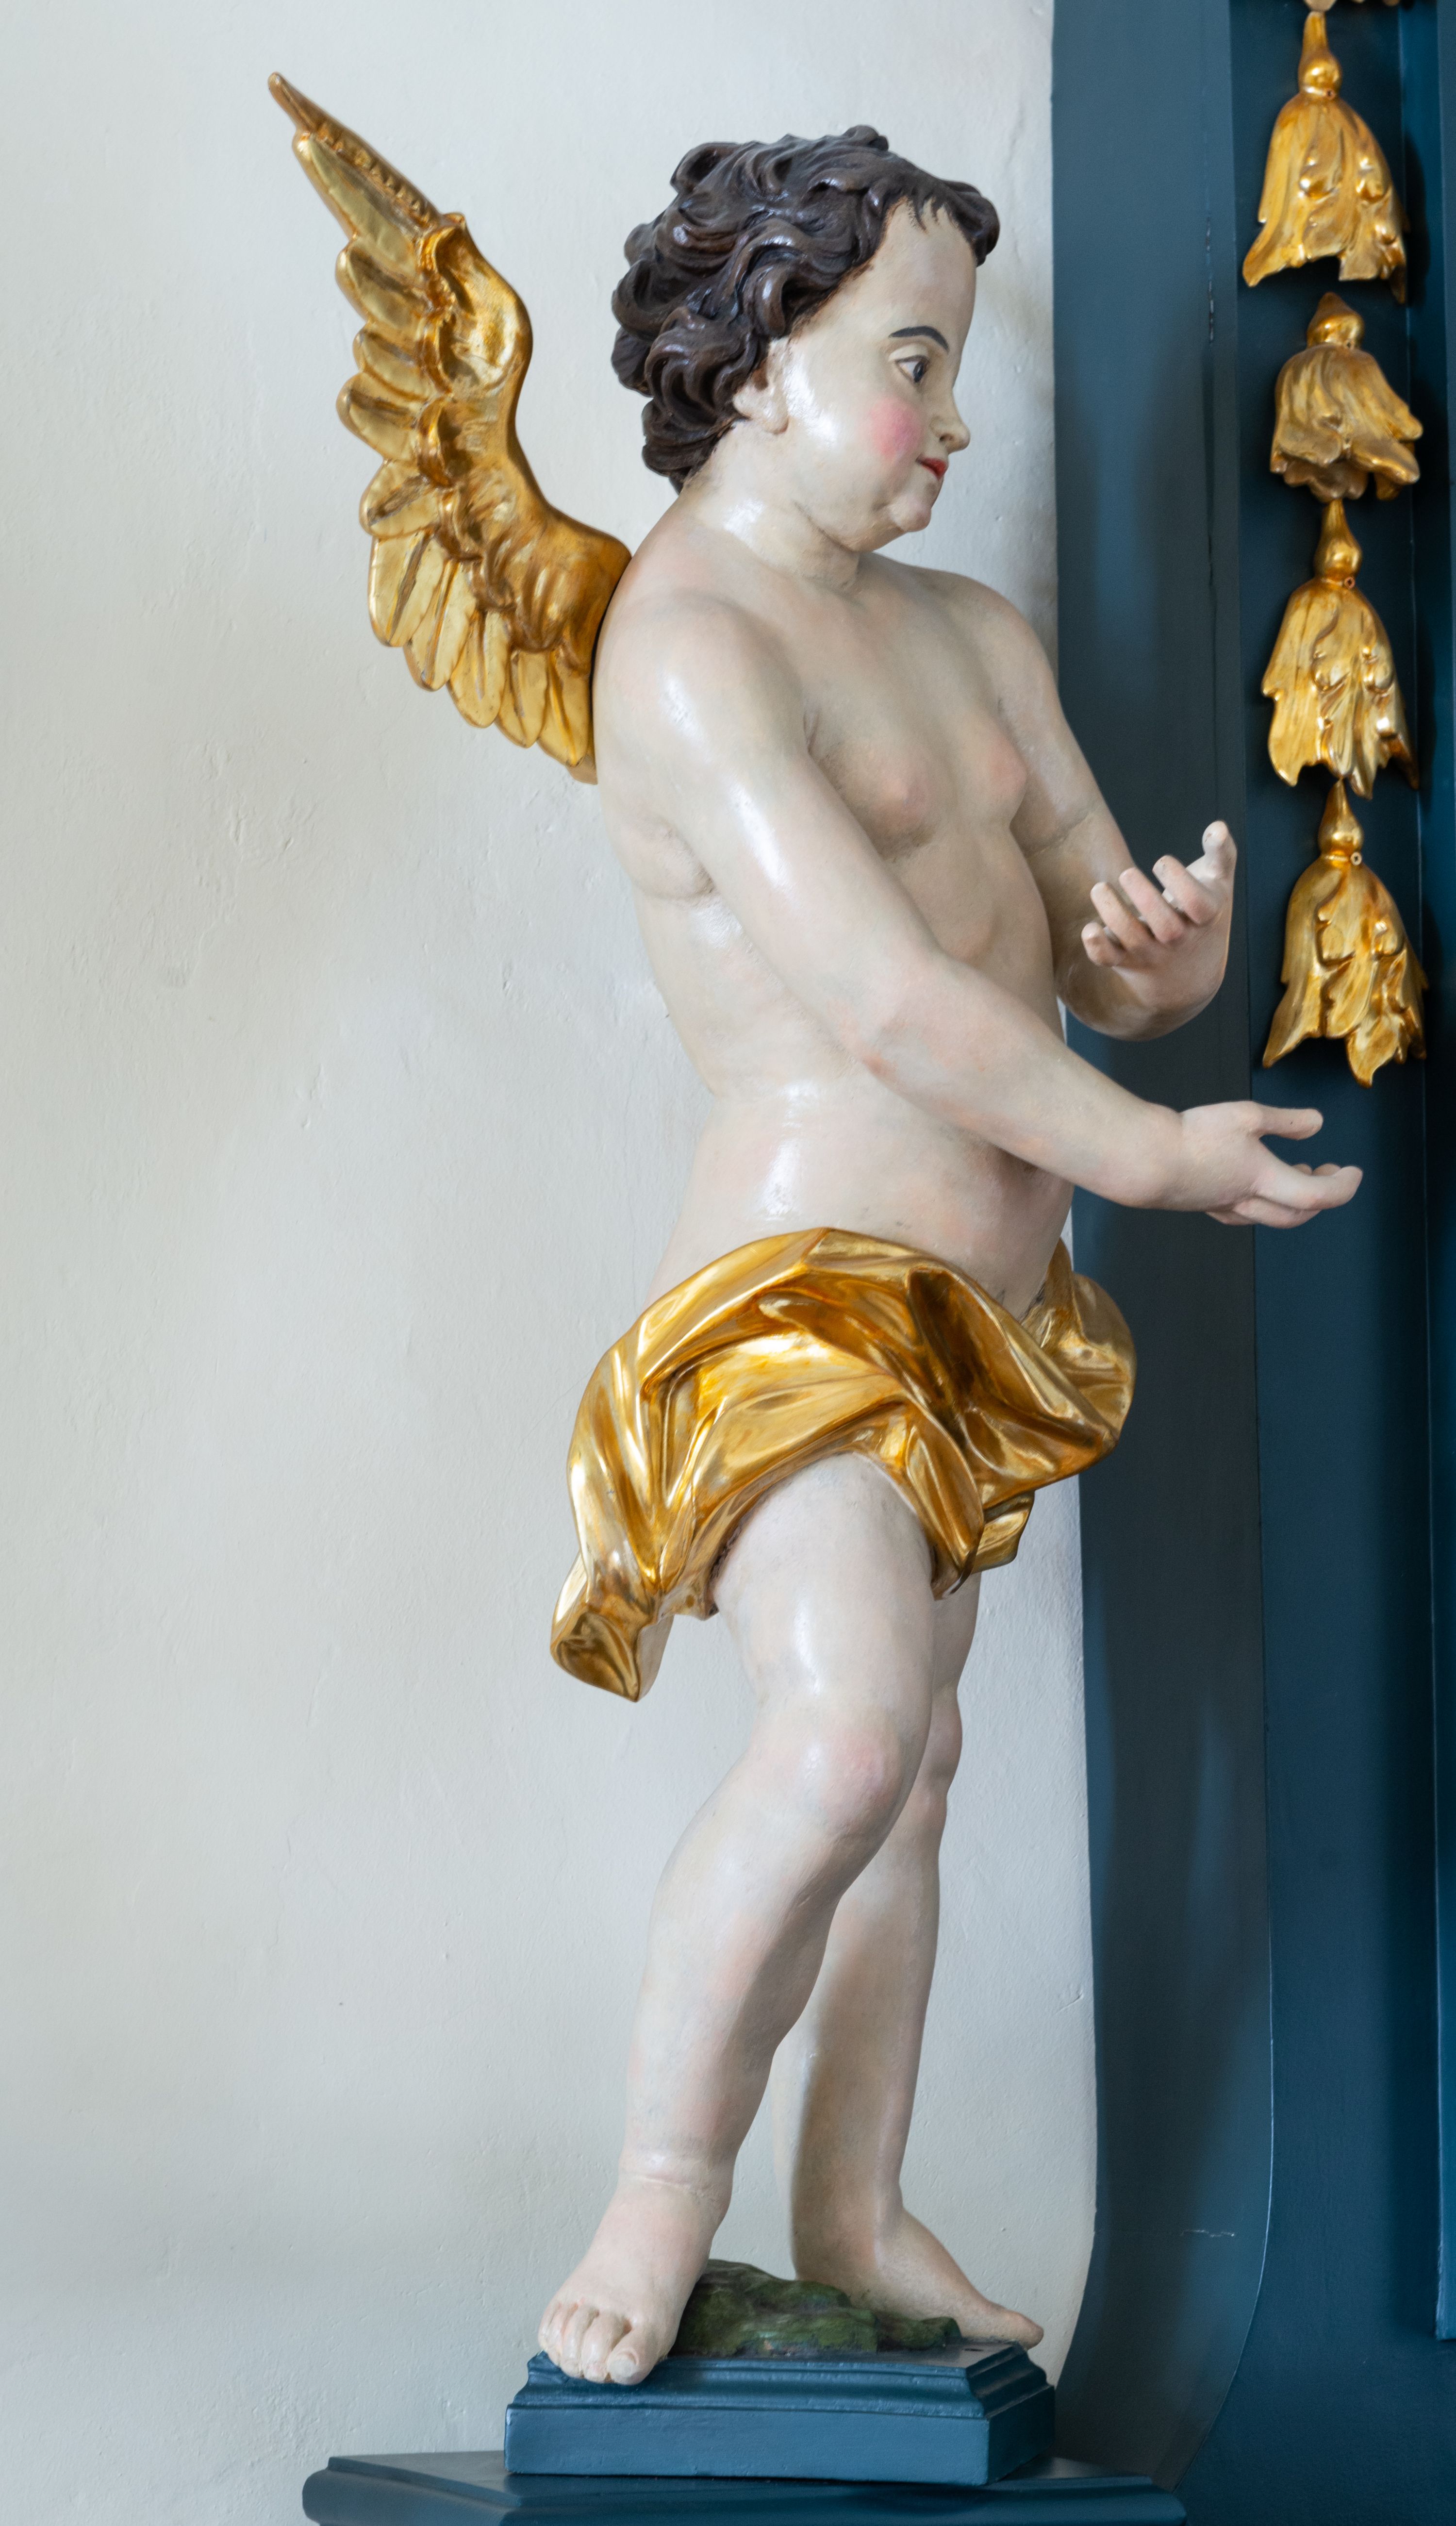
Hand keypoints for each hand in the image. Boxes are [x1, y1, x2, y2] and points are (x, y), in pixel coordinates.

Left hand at [1082, 822, 1235, 1016]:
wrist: (1190, 975)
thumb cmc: (1202, 918)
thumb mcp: (1219, 888)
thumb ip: (1221, 854)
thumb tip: (1217, 827)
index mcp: (1205, 917)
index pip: (1197, 903)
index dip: (1179, 880)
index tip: (1162, 862)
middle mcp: (1179, 939)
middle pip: (1166, 926)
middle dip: (1144, 898)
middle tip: (1126, 873)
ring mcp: (1152, 953)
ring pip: (1132, 939)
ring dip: (1113, 914)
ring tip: (1099, 888)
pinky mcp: (1126, 961)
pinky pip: (1109, 960)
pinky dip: (1096, 947)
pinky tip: (1090, 928)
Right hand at [1164, 1102, 1360, 1228]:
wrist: (1145, 1161)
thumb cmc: (1195, 1137)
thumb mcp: (1246, 1116)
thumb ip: (1285, 1121)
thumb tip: (1317, 1124)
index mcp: (1265, 1181)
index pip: (1318, 1196)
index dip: (1342, 1187)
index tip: (1353, 1171)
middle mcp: (1248, 1202)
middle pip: (1296, 1215)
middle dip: (1320, 1198)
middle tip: (1328, 1172)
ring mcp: (1223, 1206)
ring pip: (1270, 1216)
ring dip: (1292, 1199)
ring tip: (1296, 1170)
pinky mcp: (1202, 1203)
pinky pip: (1243, 1210)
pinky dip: (1261, 1198)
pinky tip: (1250, 1179)